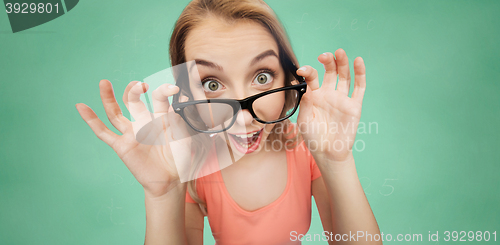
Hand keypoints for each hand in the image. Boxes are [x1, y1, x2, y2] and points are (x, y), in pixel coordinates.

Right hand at [76, 80, 190, 197]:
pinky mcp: (121, 146)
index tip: (173, 89)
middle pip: (133, 101)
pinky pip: (103, 133)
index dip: (164, 91)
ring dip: (107, 98)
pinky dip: (91, 120)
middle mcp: (143, 122)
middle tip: (141, 85)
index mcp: (160, 117)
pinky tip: (81, 107)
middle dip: (135, 90)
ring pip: (115, 113)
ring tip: (104, 83)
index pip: (158, 98)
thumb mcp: (184, 138)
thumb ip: (178, 121)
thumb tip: (177, 102)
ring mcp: (130, 133)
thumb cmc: (179, 159)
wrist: (171, 180)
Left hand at [296, 49, 365, 163]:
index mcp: (314, 96)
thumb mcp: (304, 120)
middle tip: (324, 56)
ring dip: (342, 63)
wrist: (328, 153)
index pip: (312, 78)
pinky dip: (360, 74)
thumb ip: (306, 103)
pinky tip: (358, 62)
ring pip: (344, 76)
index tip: (302, 70)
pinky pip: (359, 88)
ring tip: (340, 53)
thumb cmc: (314, 138)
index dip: (308, 71)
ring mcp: (342, 99)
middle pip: (330, 72)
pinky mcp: (354, 105)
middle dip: (328, 62)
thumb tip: (306, 88)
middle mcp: (328, 94)